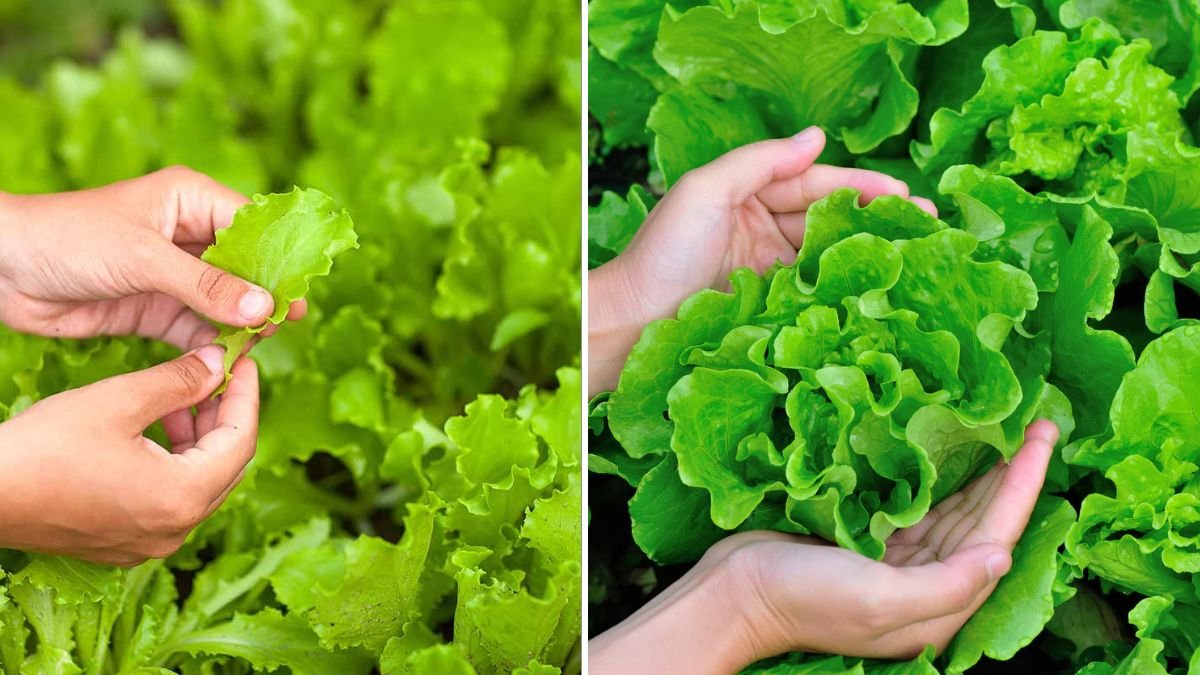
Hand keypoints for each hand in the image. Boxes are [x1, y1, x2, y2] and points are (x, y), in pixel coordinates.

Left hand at [0, 166, 304, 351]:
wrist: (1, 270)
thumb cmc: (68, 239)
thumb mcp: (144, 259)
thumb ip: (207, 286)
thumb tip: (265, 308)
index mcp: (191, 200)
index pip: (253, 226)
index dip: (279, 258)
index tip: (302, 291)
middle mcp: (189, 235)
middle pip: (246, 268)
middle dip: (264, 296)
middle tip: (286, 324)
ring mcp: (175, 275)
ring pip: (226, 304)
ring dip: (241, 326)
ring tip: (258, 346)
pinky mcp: (156, 309)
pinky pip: (198, 329)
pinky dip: (213, 346)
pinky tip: (229, 362)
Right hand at [0, 345, 258, 565]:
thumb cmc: (44, 448)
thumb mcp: (120, 400)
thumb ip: (179, 381)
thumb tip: (218, 363)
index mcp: (183, 498)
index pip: (241, 440)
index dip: (246, 395)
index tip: (243, 361)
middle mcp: (175, 531)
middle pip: (226, 466)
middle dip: (225, 416)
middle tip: (219, 374)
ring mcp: (150, 543)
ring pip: (199, 483)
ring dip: (198, 437)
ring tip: (183, 395)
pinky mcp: (125, 543)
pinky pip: (170, 499)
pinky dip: (174, 462)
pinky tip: (157, 428)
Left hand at [588, 128, 936, 395]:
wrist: (634, 323)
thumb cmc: (663, 252)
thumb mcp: (706, 190)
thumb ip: (761, 161)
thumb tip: (817, 136)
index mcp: (746, 197)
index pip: (812, 184)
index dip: (858, 186)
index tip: (903, 195)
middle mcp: (761, 231)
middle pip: (828, 218)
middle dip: (877, 217)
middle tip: (929, 222)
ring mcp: (768, 273)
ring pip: (828, 255)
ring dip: (871, 252)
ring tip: (920, 254)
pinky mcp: (770, 311)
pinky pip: (815, 294)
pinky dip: (847, 289)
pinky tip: (881, 290)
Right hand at [589, 421, 1058, 673]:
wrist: (735, 593)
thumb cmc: (804, 598)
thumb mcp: (878, 599)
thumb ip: (947, 584)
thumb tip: (1001, 554)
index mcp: (937, 608)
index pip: (996, 538)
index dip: (1024, 487)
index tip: (1044, 436)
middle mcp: (926, 587)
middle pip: (982, 523)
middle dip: (1011, 475)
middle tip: (1035, 423)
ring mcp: (897, 563)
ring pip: (953, 511)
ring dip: (979, 473)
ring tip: (1002, 429)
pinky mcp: (869, 541)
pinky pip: (917, 505)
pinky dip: (936, 476)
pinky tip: (945, 447)